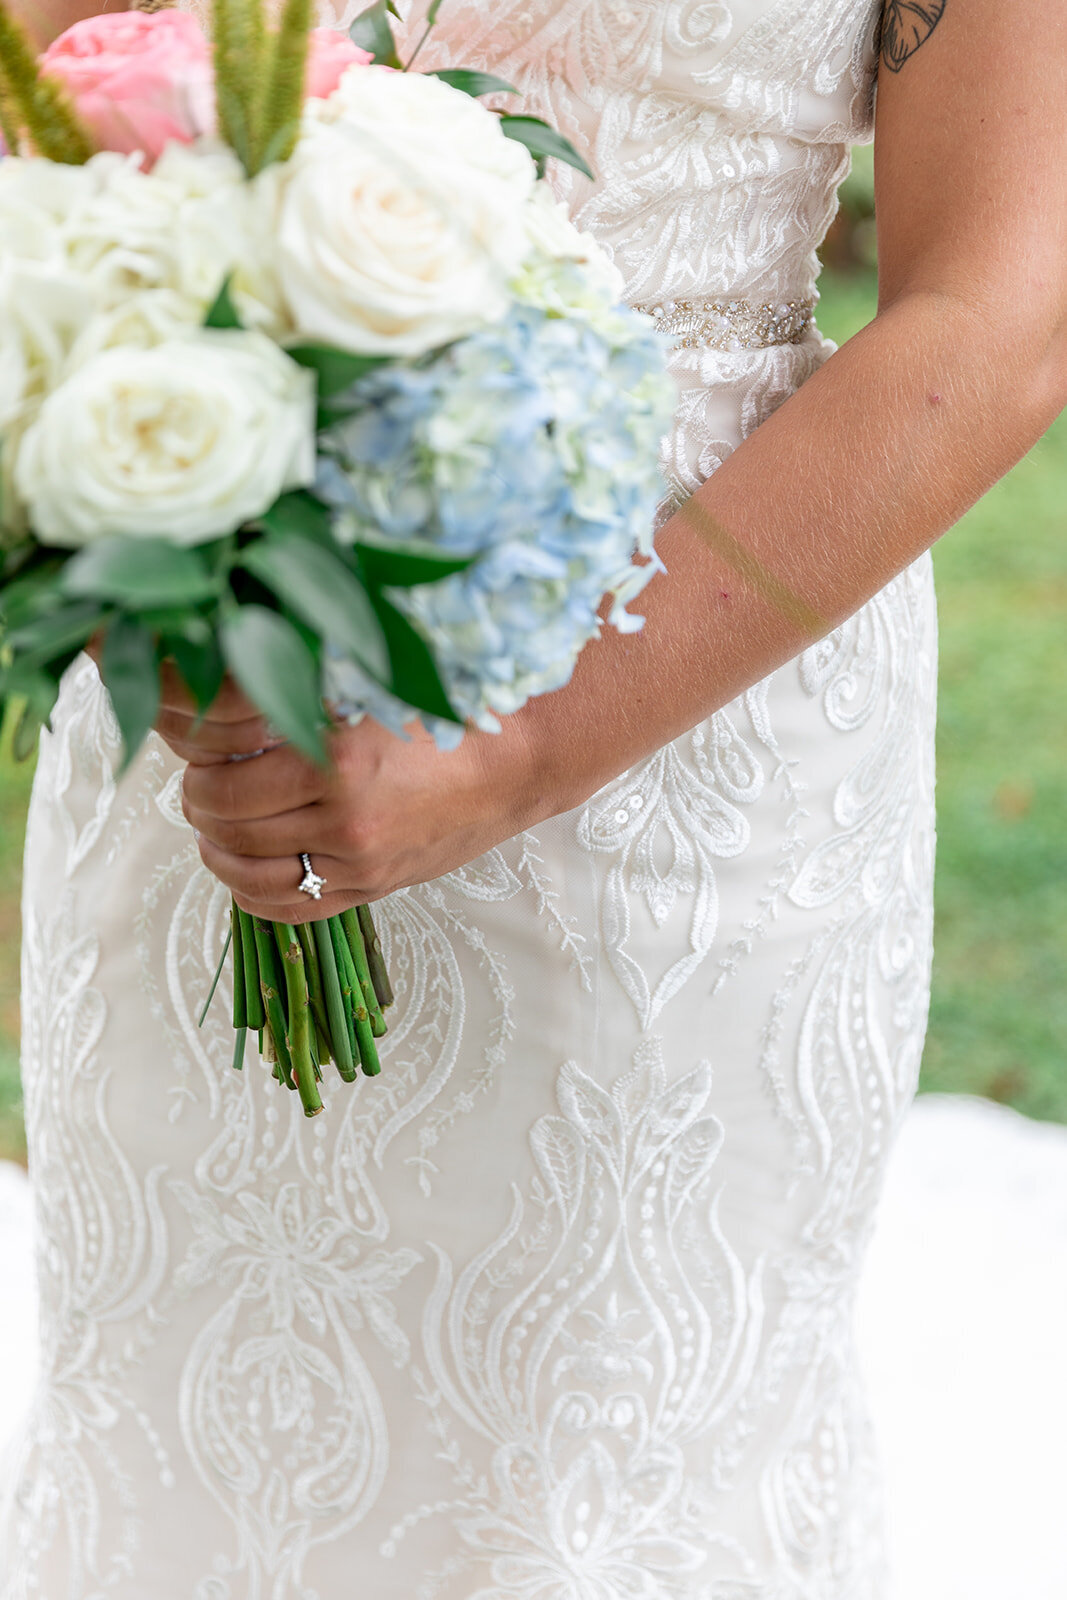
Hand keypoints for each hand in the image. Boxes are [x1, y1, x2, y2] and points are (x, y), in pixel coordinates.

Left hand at [155, 666, 544, 921]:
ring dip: (218, 852)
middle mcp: (345, 819)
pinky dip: (251, 893)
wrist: (515, 765)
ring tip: (216, 827)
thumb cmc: (444, 717)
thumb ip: (301, 698)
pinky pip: (289, 910)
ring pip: (250, 875)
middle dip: (200, 806)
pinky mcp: (372, 890)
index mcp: (336, 760)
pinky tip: (244, 869)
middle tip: (199, 787)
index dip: (197, 771)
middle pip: (230, 828)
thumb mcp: (368, 691)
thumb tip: (222, 702)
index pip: (226, 783)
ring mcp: (359, 863)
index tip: (197, 756)